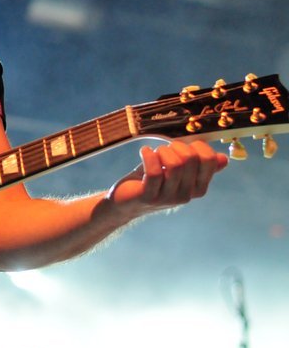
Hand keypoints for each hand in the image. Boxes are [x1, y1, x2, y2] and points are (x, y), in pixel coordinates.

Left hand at [107, 140, 227, 216]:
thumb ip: (197, 166)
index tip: (183, 146)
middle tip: (164, 149)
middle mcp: (187, 195)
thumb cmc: (151, 181)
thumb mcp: (175, 171)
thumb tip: (223, 159)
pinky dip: (149, 156)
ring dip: (162, 151)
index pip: (210, 160)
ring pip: (174, 164)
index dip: (198, 146)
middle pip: (190, 159)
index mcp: (198, 188)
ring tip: (153, 152)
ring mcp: (168, 198)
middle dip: (176, 146)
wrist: (125, 201)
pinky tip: (144, 152)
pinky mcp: (149, 197)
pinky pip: (154, 171)